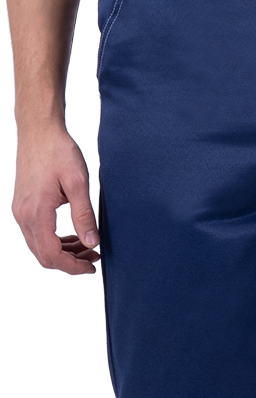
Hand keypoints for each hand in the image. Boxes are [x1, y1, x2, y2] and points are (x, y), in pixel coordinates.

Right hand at [13, 123, 99, 272]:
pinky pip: (36, 234)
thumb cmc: (57, 151)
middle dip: (70, 261)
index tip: (91, 265)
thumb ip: (84, 215)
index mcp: (36, 212)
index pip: (51, 255)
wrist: (39, 131)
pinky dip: (54, 240)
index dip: (73, 266)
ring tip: (87, 245)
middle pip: (43, 255)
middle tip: (93, 255)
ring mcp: (20, 211)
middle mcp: (23, 215)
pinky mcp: (22, 206)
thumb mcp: (78, 182)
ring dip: (63, 251)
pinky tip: (72, 234)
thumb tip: (92, 242)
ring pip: (39, 246)